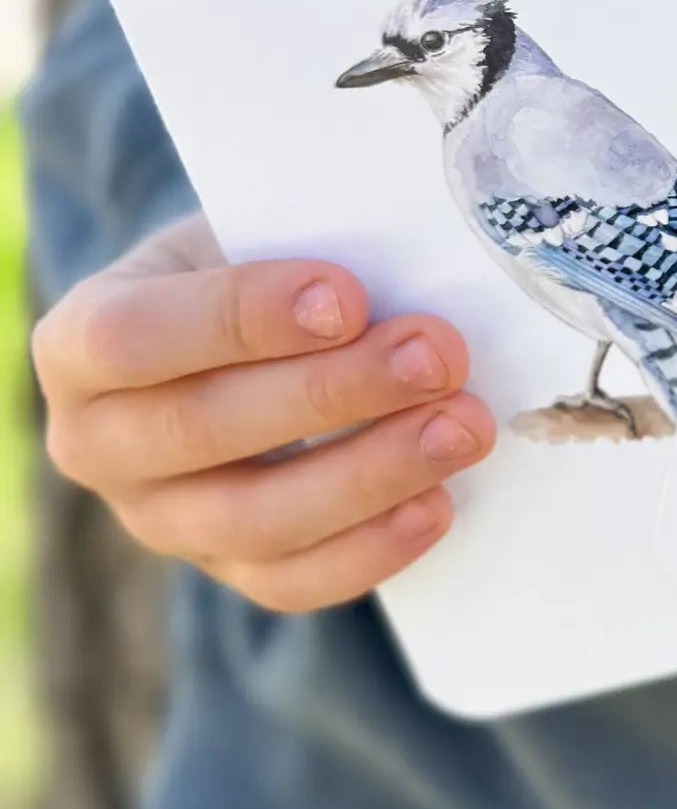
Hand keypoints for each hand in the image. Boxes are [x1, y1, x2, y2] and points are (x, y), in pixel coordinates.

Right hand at [34, 212, 495, 611]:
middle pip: (202, 432)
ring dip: (370, 473)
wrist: (257, 324)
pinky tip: (437, 502)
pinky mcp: (226, 567)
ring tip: (462, 425)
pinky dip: (370, 548)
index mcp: (81, 340)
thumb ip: (304, 243)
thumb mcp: (257, 227)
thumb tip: (405, 273)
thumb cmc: (261, 260)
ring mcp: (157, 519)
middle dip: (332, 394)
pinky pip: (291, 581)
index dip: (239, 317)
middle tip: (437, 355)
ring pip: (252, 520)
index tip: (347, 298)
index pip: (133, 336)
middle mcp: (97, 442)